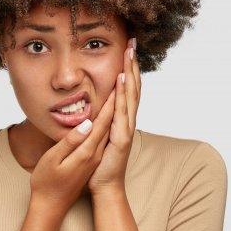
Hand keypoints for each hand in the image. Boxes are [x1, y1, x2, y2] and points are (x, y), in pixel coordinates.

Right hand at [29, 88, 115, 215]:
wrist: (52, 207)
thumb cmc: (47, 183)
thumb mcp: (54, 161)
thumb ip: (71, 142)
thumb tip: (86, 124)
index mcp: (88, 151)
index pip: (104, 121)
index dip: (112, 100)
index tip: (119, 80)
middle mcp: (96, 152)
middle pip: (112, 121)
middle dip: (120, 98)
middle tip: (127, 76)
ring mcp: (95, 156)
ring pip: (111, 126)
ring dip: (118, 105)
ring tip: (123, 86)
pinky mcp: (91, 158)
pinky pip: (105, 133)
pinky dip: (110, 118)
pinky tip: (111, 110)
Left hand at [88, 38, 139, 194]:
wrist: (105, 187)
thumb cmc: (101, 164)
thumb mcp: (101, 136)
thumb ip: (102, 121)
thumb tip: (96, 106)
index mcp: (123, 120)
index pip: (128, 90)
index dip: (130, 70)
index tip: (128, 50)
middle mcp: (128, 121)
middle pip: (133, 87)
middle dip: (133, 65)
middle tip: (132, 43)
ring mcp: (127, 129)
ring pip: (131, 96)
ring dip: (130, 73)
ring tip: (129, 54)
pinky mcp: (121, 138)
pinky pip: (122, 112)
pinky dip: (123, 95)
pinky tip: (121, 80)